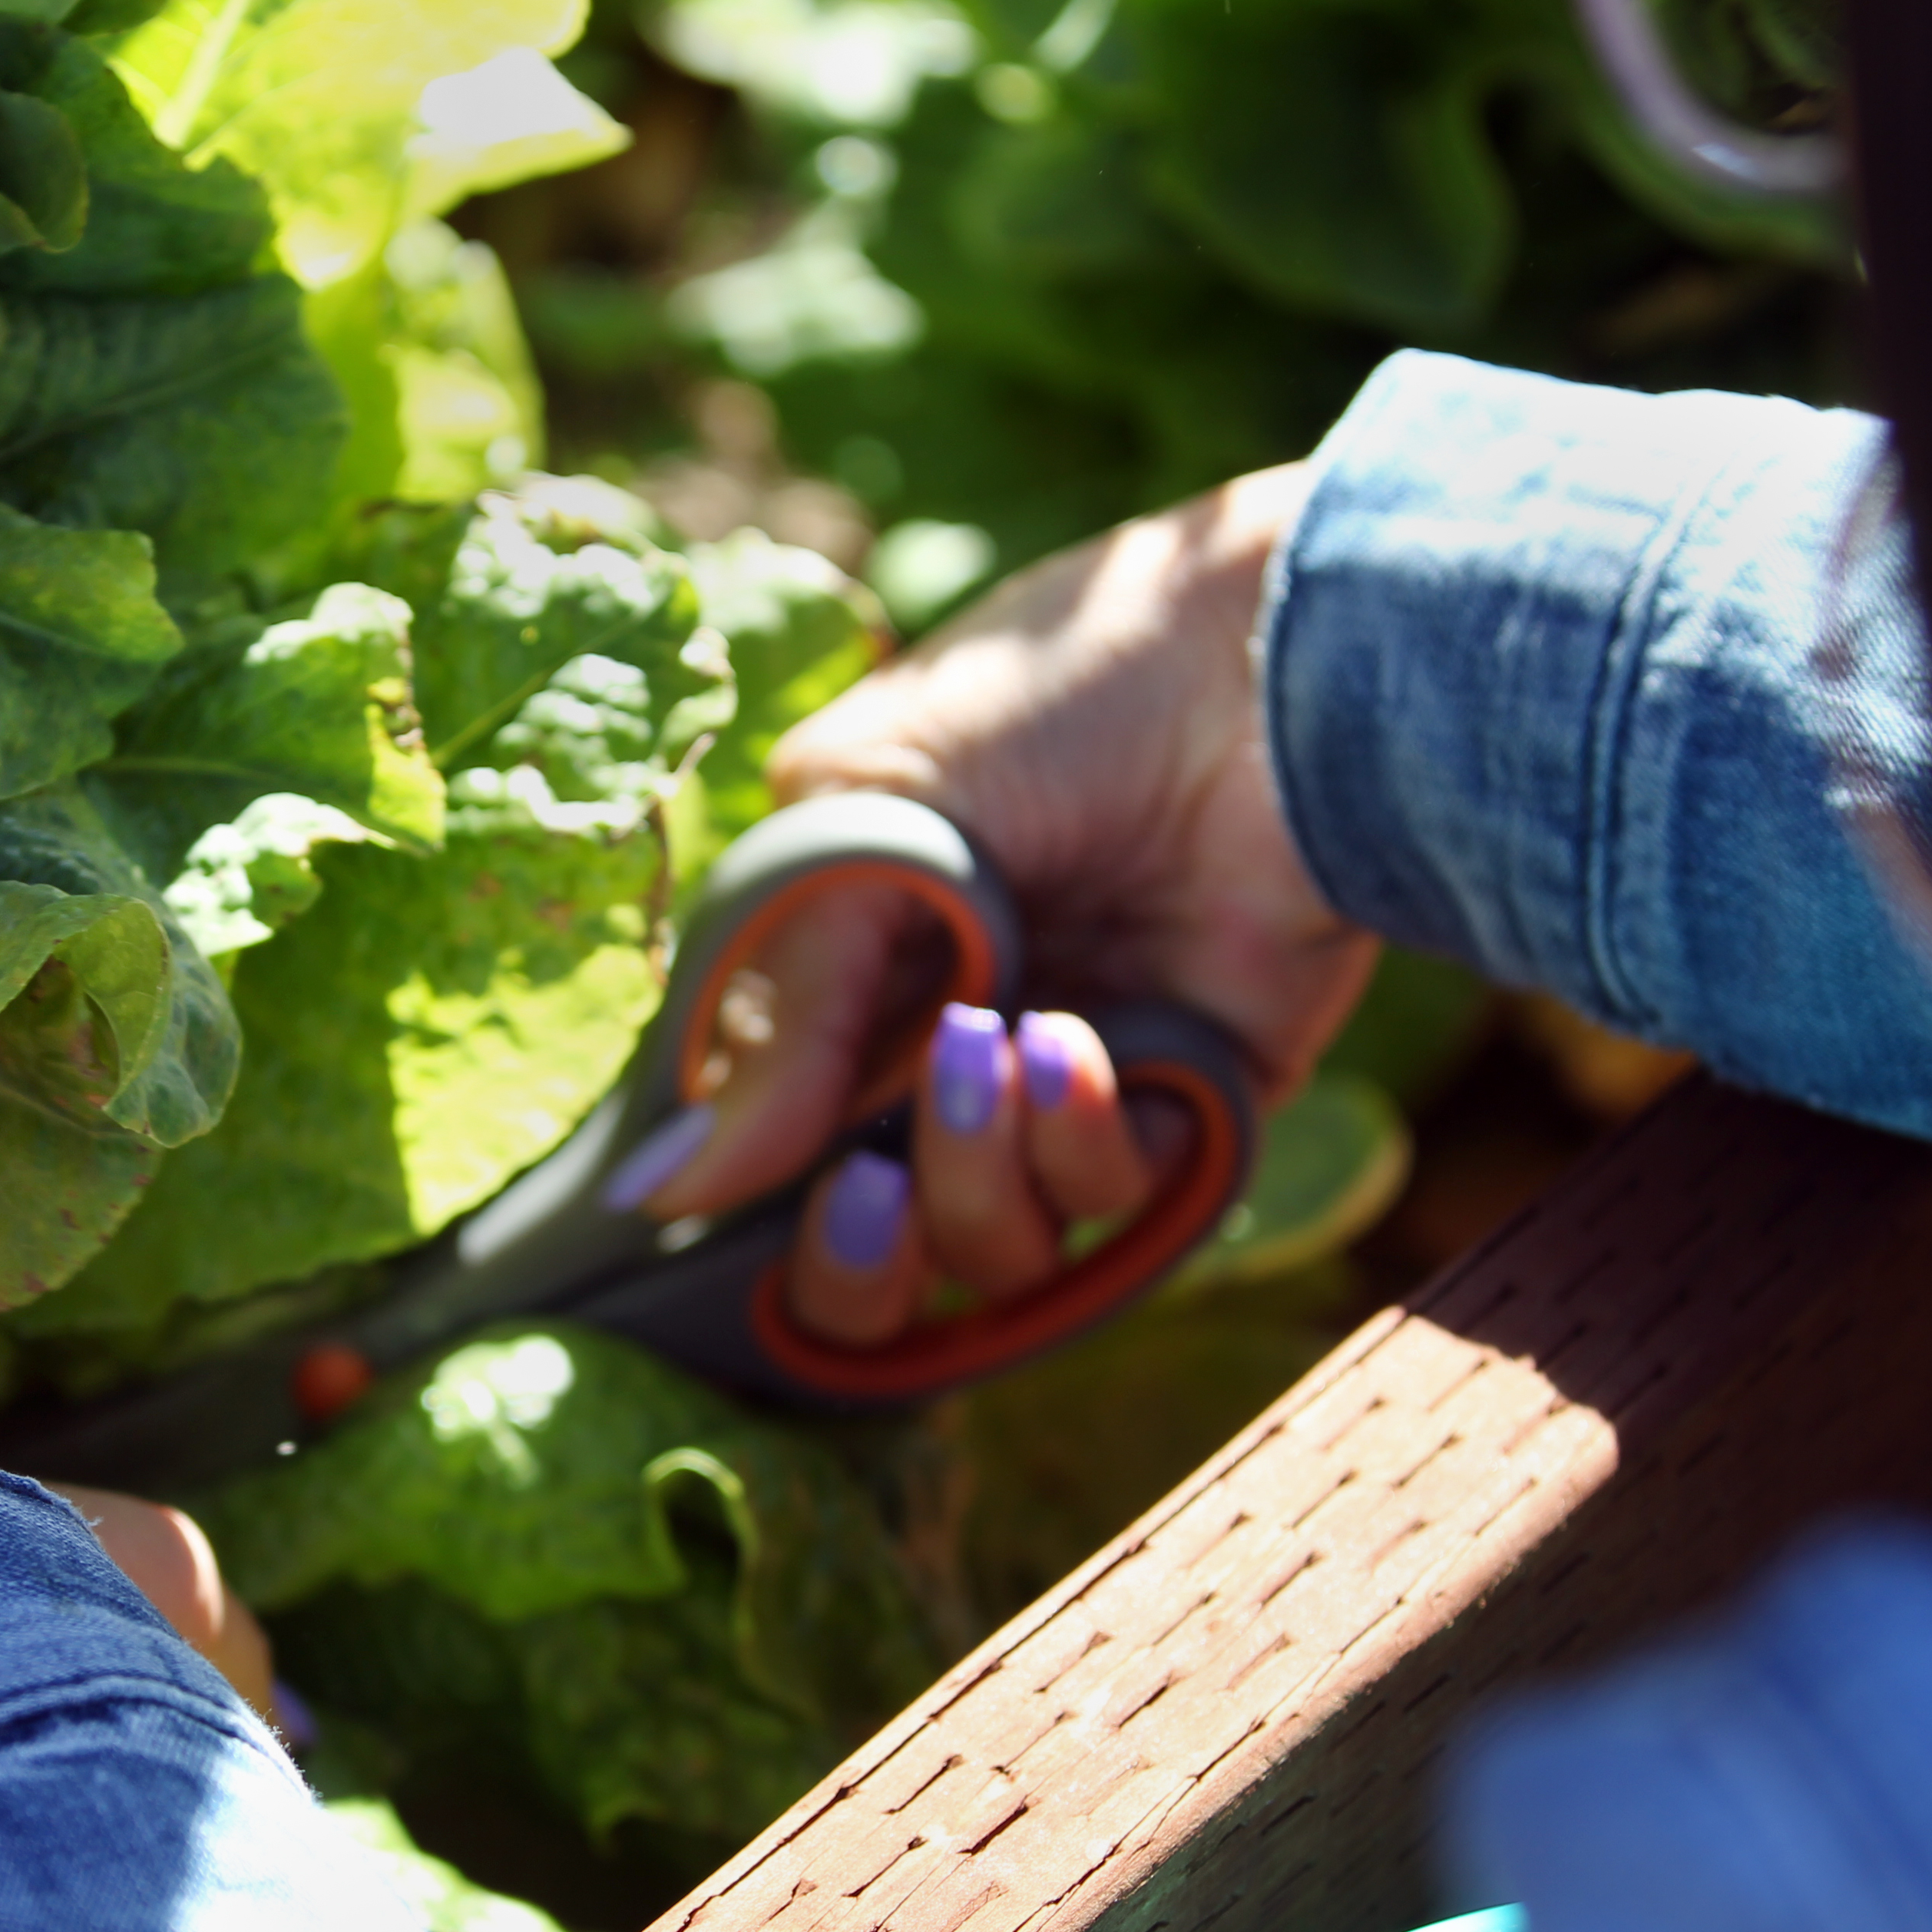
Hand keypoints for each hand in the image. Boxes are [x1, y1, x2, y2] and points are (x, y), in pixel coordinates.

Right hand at [632, 465, 1377, 1345]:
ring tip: (1009, 1047)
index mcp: (856, 977)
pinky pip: (1113, 1208)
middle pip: (877, 1260)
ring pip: (993, 1252)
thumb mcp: (866, 820)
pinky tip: (1091, 1045)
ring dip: (981, 1173)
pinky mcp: (1192, 1109)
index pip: (773, 1153)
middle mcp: (954, 1055)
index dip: (746, 1208)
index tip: (720, 1200)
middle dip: (858, 1261)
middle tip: (865, 1196)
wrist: (1273, 671)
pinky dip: (1086, 1141)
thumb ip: (775, 1013)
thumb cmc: (1058, 698)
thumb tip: (658, 1190)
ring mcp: (1071, 1093)